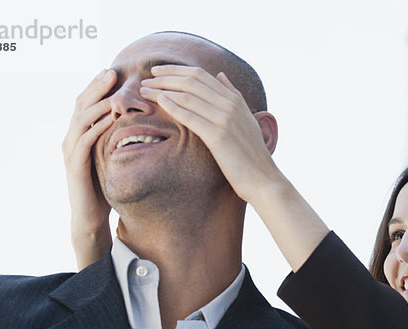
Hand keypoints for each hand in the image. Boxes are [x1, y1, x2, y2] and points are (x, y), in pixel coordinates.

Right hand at [62, 69, 115, 269]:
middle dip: (96, 87)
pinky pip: (85, 140)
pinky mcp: (74, 165)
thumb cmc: (103, 186)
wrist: (89, 217)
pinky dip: (97, 126)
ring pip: (81, 119)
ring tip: (112, 90)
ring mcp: (70, 151)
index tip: (114, 72)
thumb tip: (138, 123)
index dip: (98, 87)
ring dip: (97, 103)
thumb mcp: (111, 158)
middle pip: (80, 104)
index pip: (87, 103)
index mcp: (79, 134)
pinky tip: (112, 118)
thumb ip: (117, 140)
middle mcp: (71, 138)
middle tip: (111, 72)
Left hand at [140, 65, 280, 203]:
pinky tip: (159, 102)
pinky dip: (173, 106)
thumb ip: (233, 96)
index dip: (176, 70)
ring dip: (163, 90)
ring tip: (144, 91)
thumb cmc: (251, 154)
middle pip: (191, 81)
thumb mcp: (246, 119)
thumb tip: (221, 75)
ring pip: (188, 96)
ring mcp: (225, 120)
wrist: (263, 179)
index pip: (201, 75)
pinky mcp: (218, 137)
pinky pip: (190, 117)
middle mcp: (230, 105)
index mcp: (235, 100)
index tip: (158, 71)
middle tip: (146, 79)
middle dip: (165, 77)